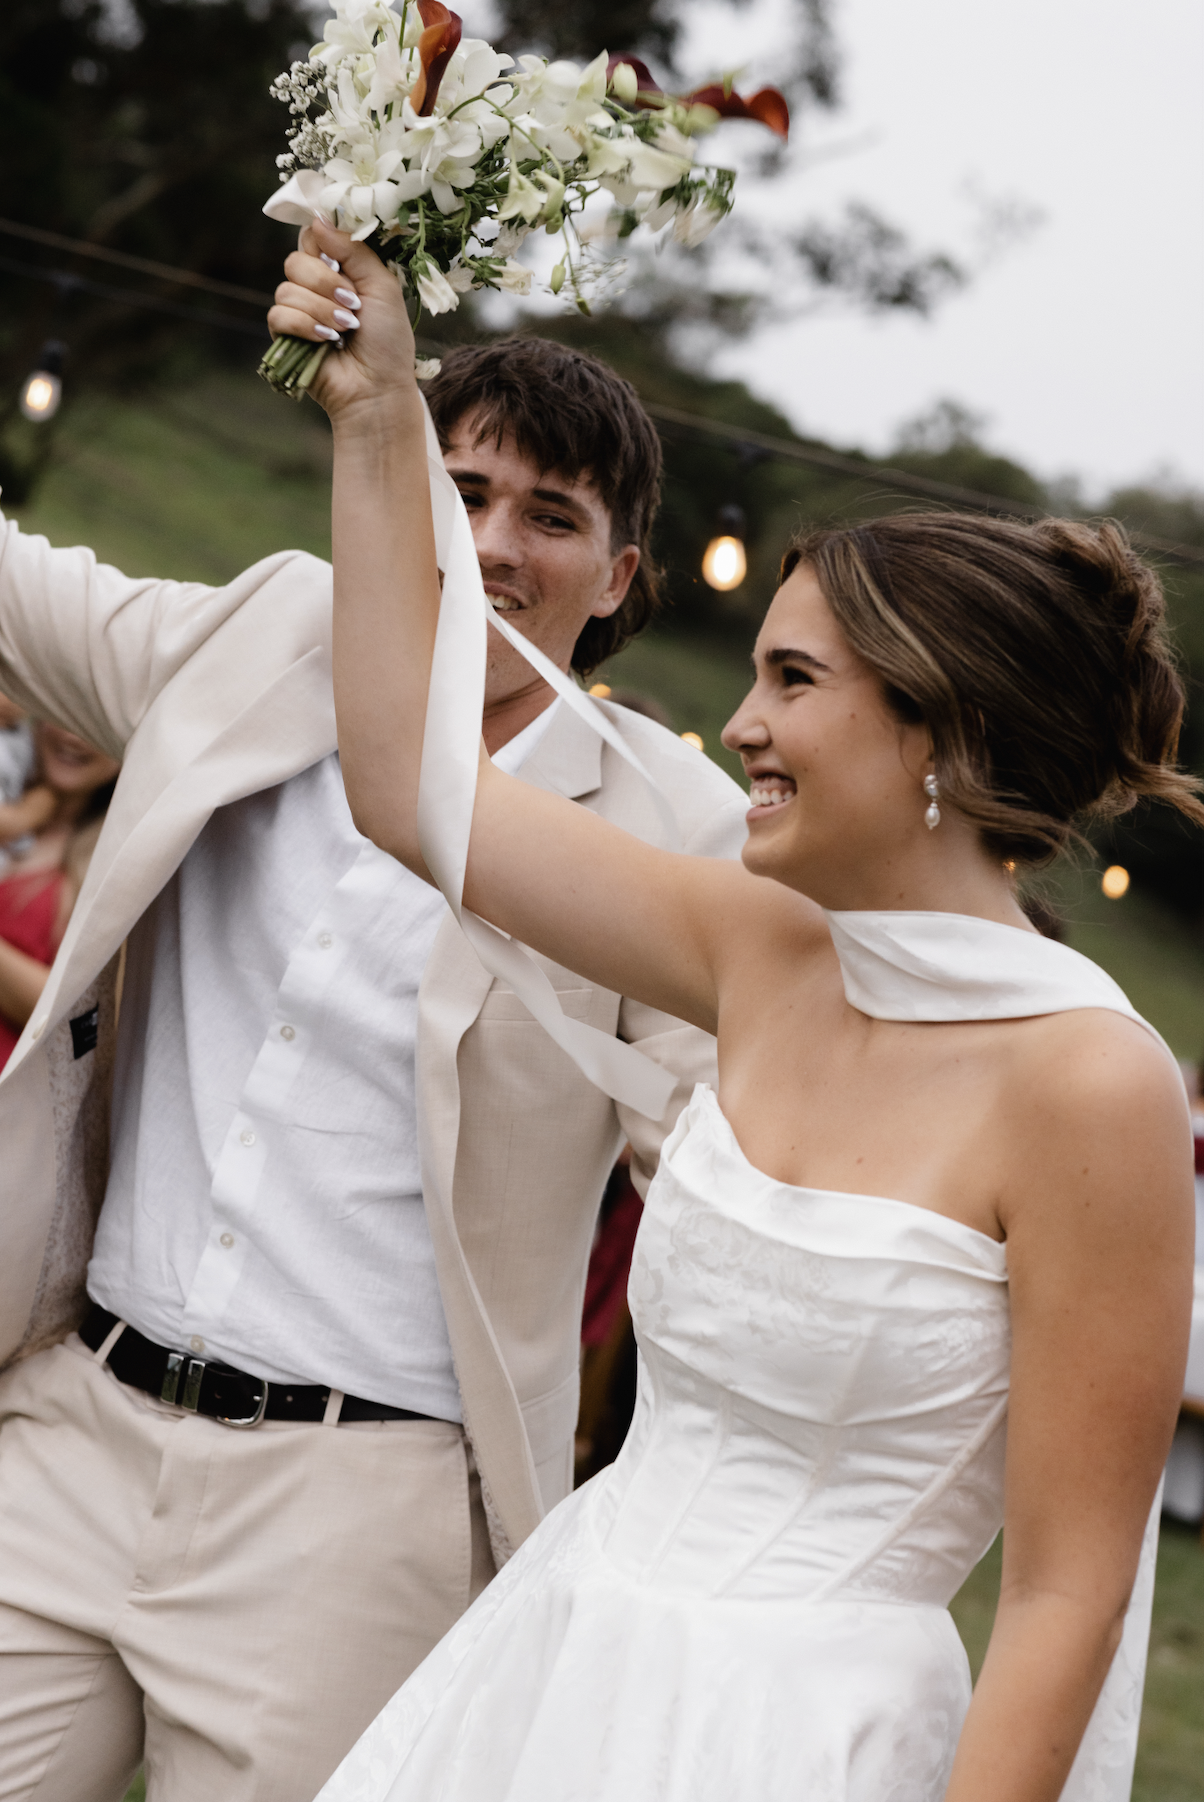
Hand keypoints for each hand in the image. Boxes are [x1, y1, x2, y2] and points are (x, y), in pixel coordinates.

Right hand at [267, 217, 418, 420]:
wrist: (377, 388)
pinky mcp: (286, 336)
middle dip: (325, 282)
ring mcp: (299, 311)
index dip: (321, 241)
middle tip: (352, 304)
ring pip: (287, 289)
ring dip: (320, 309)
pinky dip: (304, 326)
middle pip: (296, 260)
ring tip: (345, 329)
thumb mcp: (382, 286)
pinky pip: (279, 315)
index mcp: (340, 271)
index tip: (336, 254)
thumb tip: (317, 218)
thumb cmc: (388, 342)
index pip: (313, 237)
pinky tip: (326, 341)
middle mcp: (316, 287)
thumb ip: (353, 249)